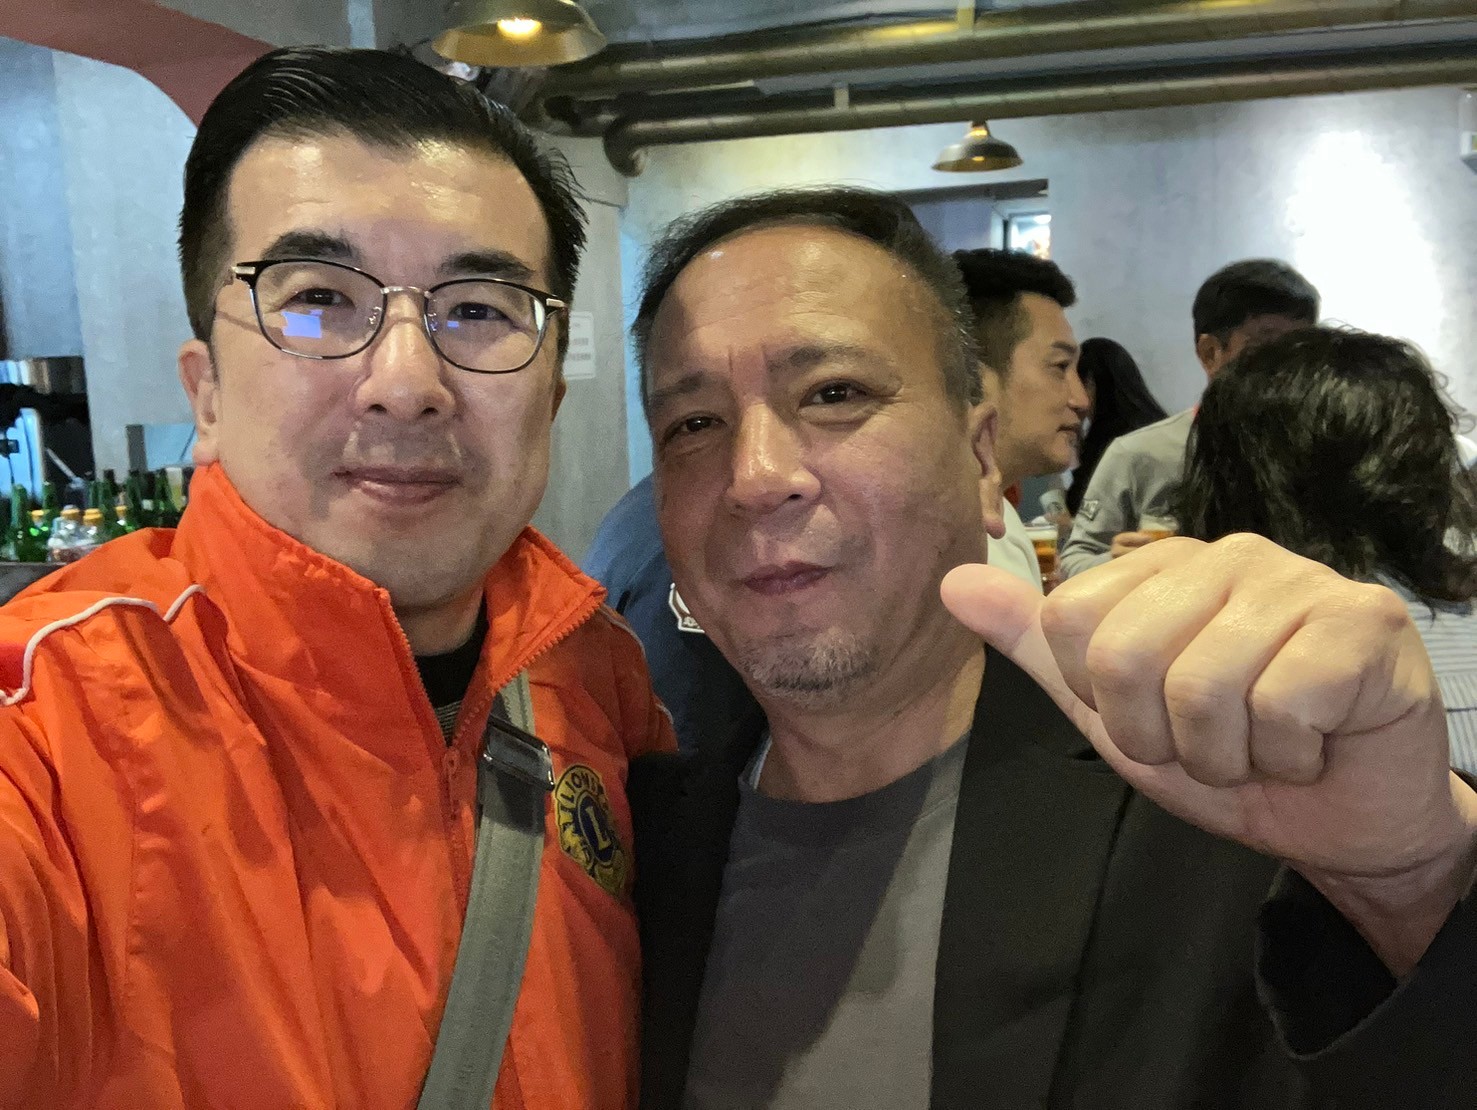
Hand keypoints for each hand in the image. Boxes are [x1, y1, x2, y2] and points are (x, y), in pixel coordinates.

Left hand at [941, 533, 1476, 974]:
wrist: (1345, 821)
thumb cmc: (1231, 758)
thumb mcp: (1113, 712)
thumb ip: (1038, 646)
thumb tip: (952, 583)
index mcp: (1162, 568)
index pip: (1066, 620)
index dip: (1102, 701)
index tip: (1155, 718)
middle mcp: (1228, 556)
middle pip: (1122, 652)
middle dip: (1160, 737)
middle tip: (1212, 743)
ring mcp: (1300, 579)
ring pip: (1202, 685)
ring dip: (1227, 755)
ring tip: (1262, 746)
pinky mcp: (1364, 620)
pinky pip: (1282, 704)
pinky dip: (1289, 756)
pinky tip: (1314, 744)